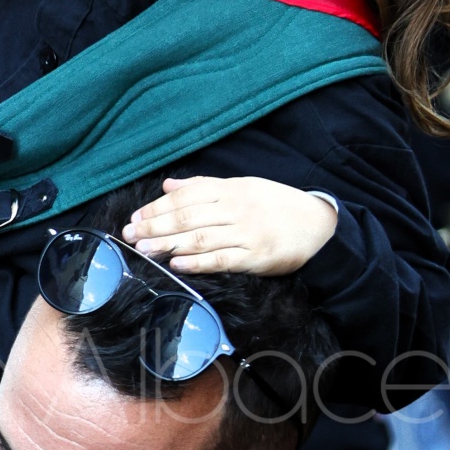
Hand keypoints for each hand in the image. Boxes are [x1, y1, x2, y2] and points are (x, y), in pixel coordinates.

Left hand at [122, 176, 338, 274]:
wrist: (319, 224)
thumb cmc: (276, 205)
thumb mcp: (243, 186)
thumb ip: (204, 187)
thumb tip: (168, 185)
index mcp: (231, 189)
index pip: (186, 196)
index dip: (157, 207)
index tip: (136, 216)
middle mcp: (236, 209)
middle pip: (187, 216)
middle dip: (155, 226)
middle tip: (130, 235)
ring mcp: (246, 233)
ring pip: (200, 237)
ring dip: (168, 244)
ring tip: (144, 249)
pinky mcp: (256, 257)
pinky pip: (221, 259)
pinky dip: (197, 262)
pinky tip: (177, 264)